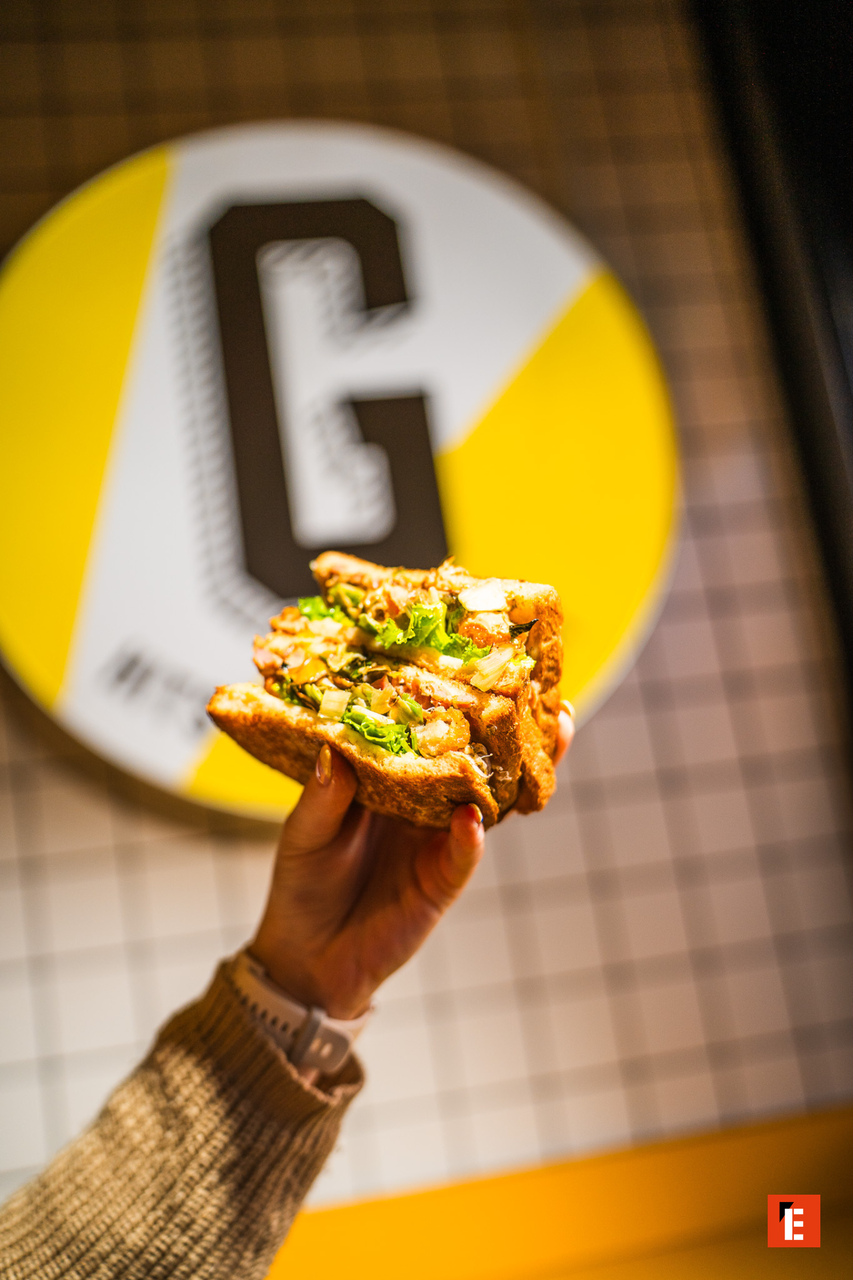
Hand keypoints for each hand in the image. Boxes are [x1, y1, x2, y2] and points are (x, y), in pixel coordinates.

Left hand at [250, 707, 574, 1019]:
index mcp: (393, 776)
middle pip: (480, 758)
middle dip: (517, 727)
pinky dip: (470, 836)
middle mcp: (425, 802)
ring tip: (547, 735)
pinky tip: (473, 819)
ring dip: (520, 771)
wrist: (307, 957)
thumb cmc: (304, 882)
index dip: (461, 699)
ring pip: (491, 800)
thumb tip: (335, 752)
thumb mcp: (304, 833)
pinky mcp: (443, 881)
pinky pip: (464, 854)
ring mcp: (439, 839)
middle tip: (548, 693)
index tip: (485, 661)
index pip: (434, 731)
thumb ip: (322, 797)